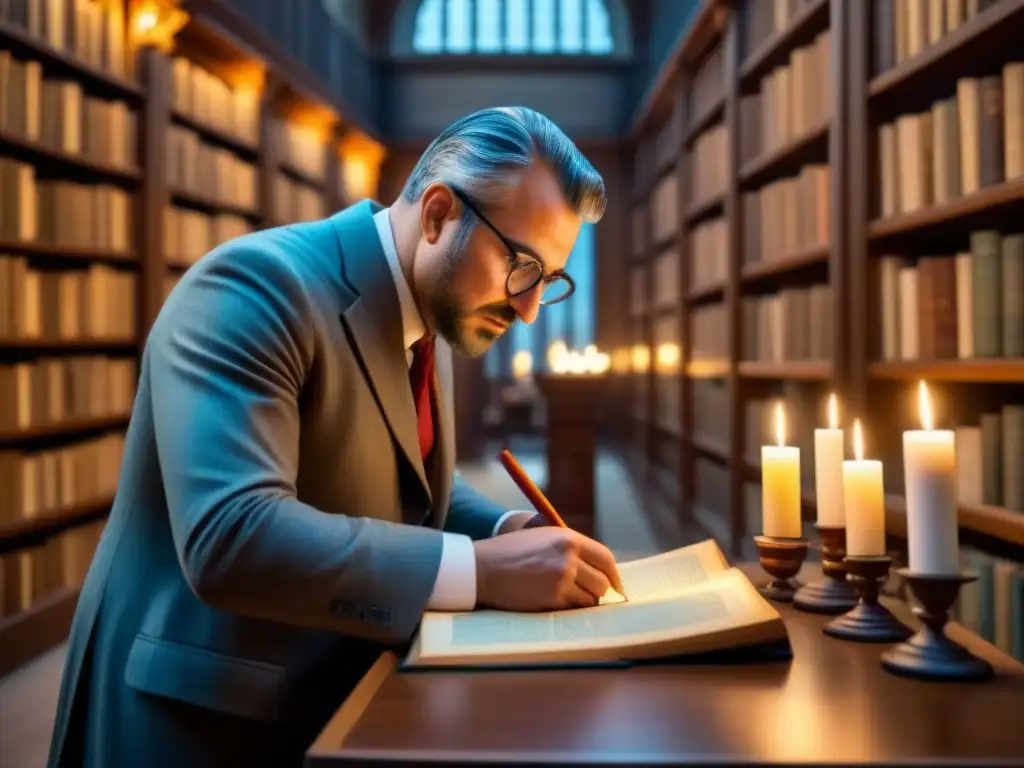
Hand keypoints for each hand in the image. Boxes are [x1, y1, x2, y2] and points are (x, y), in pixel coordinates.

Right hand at [473, 527, 624, 611]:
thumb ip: (569, 548)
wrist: (483, 567)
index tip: (616, 586)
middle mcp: (569, 557)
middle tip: (585, 595)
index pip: (606, 558)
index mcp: (568, 538)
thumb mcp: (543, 537)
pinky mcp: (552, 598)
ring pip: (590, 599)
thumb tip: (595, 569)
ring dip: (582, 602)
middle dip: (597, 592)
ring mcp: (561, 579)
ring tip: (565, 598)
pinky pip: (573, 610)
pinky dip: (568, 609)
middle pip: (602, 582)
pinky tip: (553, 602)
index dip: (614, 575)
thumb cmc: (510, 551)